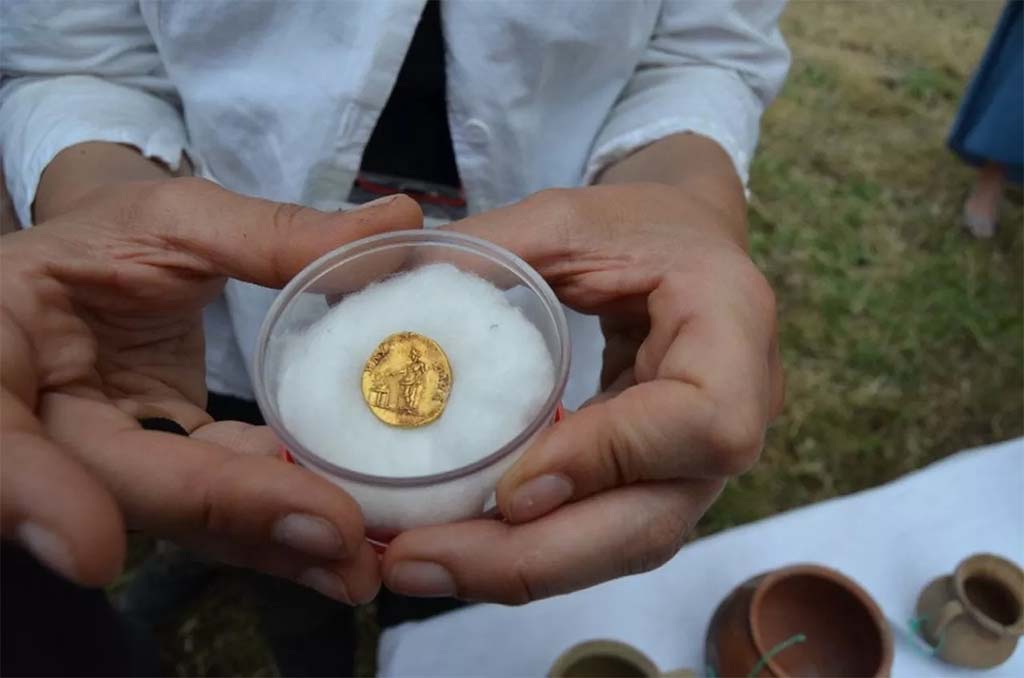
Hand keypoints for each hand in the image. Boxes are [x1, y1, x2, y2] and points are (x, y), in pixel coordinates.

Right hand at [0, 178, 421, 600]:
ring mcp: (97, 455)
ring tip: (356, 562)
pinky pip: (212, 497)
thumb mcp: (176, 217)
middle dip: (229, 516)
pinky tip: (342, 519)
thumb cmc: (114, 230)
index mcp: (2, 338)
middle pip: (119, 485)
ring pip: (176, 513)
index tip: (93, 551)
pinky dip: (276, 509)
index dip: (30, 492)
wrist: (100, 263)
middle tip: (336, 538)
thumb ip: (272, 233)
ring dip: (271, 540)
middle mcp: (35, 416)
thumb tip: (396, 218)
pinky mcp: (155, 467)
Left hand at [382, 182, 782, 602]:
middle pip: (654, 521)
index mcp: (732, 324)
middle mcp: (740, 410)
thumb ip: (491, 255)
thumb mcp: (566, 218)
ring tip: (417, 566)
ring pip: (623, 545)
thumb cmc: (636, 224)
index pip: (700, 422)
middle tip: (416, 563)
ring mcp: (703, 457)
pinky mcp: (661, 479)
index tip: (510, 488)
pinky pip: (600, 530)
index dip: (608, 460)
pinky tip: (453, 547)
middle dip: (532, 559)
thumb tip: (391, 318)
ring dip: (518, 568)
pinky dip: (527, 548)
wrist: (687, 245)